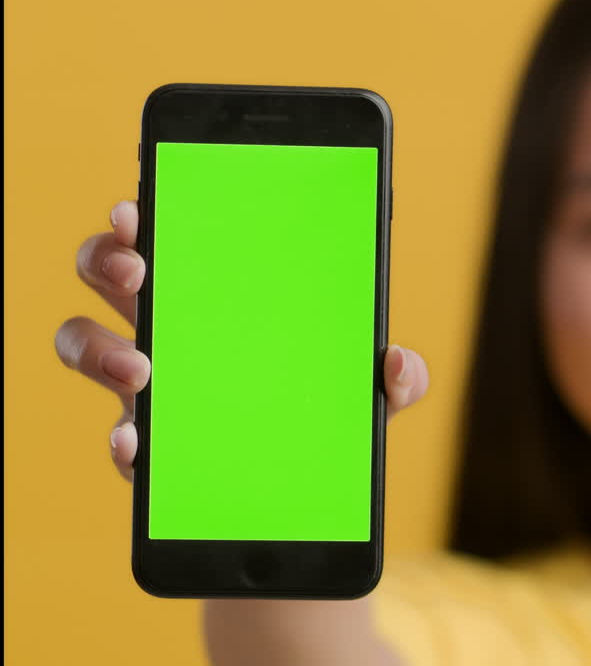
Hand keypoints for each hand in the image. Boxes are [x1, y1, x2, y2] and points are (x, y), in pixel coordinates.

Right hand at [54, 199, 429, 481]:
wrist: (304, 494)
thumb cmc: (326, 411)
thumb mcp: (368, 389)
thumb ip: (397, 375)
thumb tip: (397, 363)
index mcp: (219, 293)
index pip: (174, 233)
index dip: (145, 212)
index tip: (140, 206)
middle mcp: (170, 326)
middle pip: (107, 270)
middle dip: (108, 258)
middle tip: (139, 271)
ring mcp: (148, 384)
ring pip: (82, 340)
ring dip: (97, 346)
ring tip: (139, 369)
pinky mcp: (146, 445)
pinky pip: (114, 434)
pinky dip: (121, 440)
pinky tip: (137, 444)